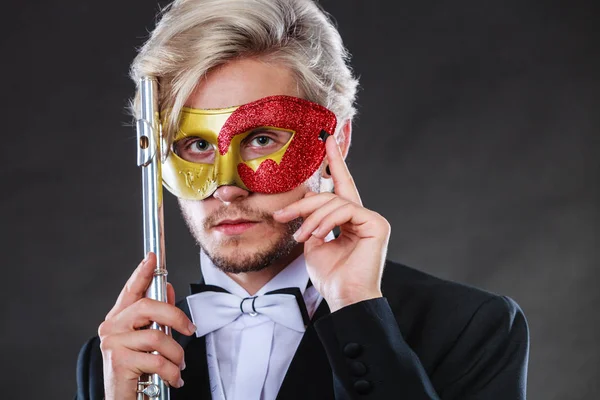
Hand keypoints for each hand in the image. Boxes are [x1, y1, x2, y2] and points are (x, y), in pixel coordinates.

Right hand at [98, 252, 196, 399]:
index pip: (131, 290)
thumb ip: (158, 318)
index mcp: (119, 320)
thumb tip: (169, 290)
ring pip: (157, 337)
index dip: (142, 272)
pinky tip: (173, 379)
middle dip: (176, 316)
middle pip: (148, 306)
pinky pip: (158, 360)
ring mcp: (112, 344)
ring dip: (176, 354)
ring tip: (178, 367)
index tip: (152, 257)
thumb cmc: (137, 373)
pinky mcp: (119, 362)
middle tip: (190, 330)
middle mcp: (111, 328)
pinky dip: (173, 372)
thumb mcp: (150, 343)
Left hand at [273, 136, 390, 311]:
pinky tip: (317, 235)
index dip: (334, 161)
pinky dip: (326, 221)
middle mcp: (361, 216)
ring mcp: (371, 219)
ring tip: (301, 236)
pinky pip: (346, 210)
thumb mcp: (313, 243)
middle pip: (330, 194)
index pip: (340, 185)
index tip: (327, 139)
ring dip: (311, 218)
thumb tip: (307, 201)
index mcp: (348, 219)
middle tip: (281, 215)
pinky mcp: (376, 224)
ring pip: (335, 202)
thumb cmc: (331, 276)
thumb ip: (311, 220)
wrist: (344, 298)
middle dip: (304, 204)